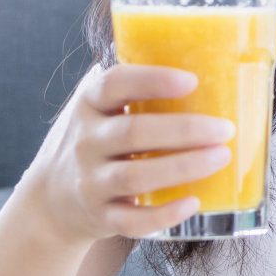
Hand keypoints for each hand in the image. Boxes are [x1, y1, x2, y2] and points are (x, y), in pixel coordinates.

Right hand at [19, 64, 237, 244]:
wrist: (50, 198)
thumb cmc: (96, 140)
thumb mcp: (101, 107)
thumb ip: (135, 85)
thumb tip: (204, 54)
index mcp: (90, 104)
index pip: (115, 84)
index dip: (153, 81)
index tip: (191, 81)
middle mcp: (86, 141)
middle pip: (134, 132)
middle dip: (185, 130)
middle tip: (225, 129)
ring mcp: (90, 181)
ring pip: (136, 176)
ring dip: (183, 167)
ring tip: (222, 157)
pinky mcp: (100, 216)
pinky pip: (131, 221)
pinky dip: (163, 215)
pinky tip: (193, 203)